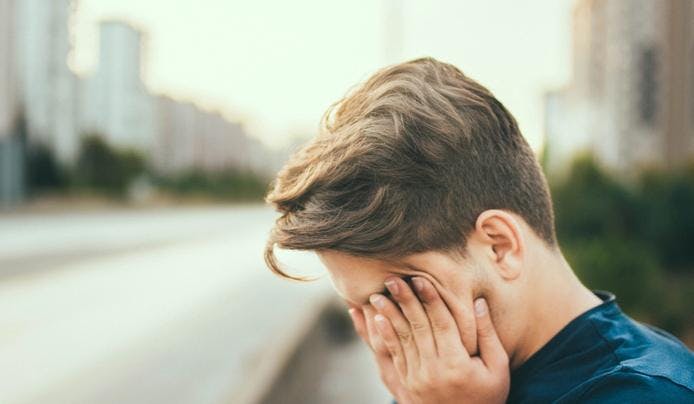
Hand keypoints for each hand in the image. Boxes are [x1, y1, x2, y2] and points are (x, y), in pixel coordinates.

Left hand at [350, 276, 509, 403]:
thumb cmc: (488, 396)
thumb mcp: (497, 368)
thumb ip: (487, 334)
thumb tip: (477, 301)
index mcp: (457, 365)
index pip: (441, 324)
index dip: (430, 299)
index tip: (419, 278)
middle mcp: (434, 371)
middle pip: (417, 328)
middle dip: (404, 301)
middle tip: (392, 279)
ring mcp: (417, 379)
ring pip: (401, 340)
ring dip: (388, 315)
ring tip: (376, 296)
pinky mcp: (408, 384)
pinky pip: (395, 355)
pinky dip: (385, 336)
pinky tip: (378, 319)